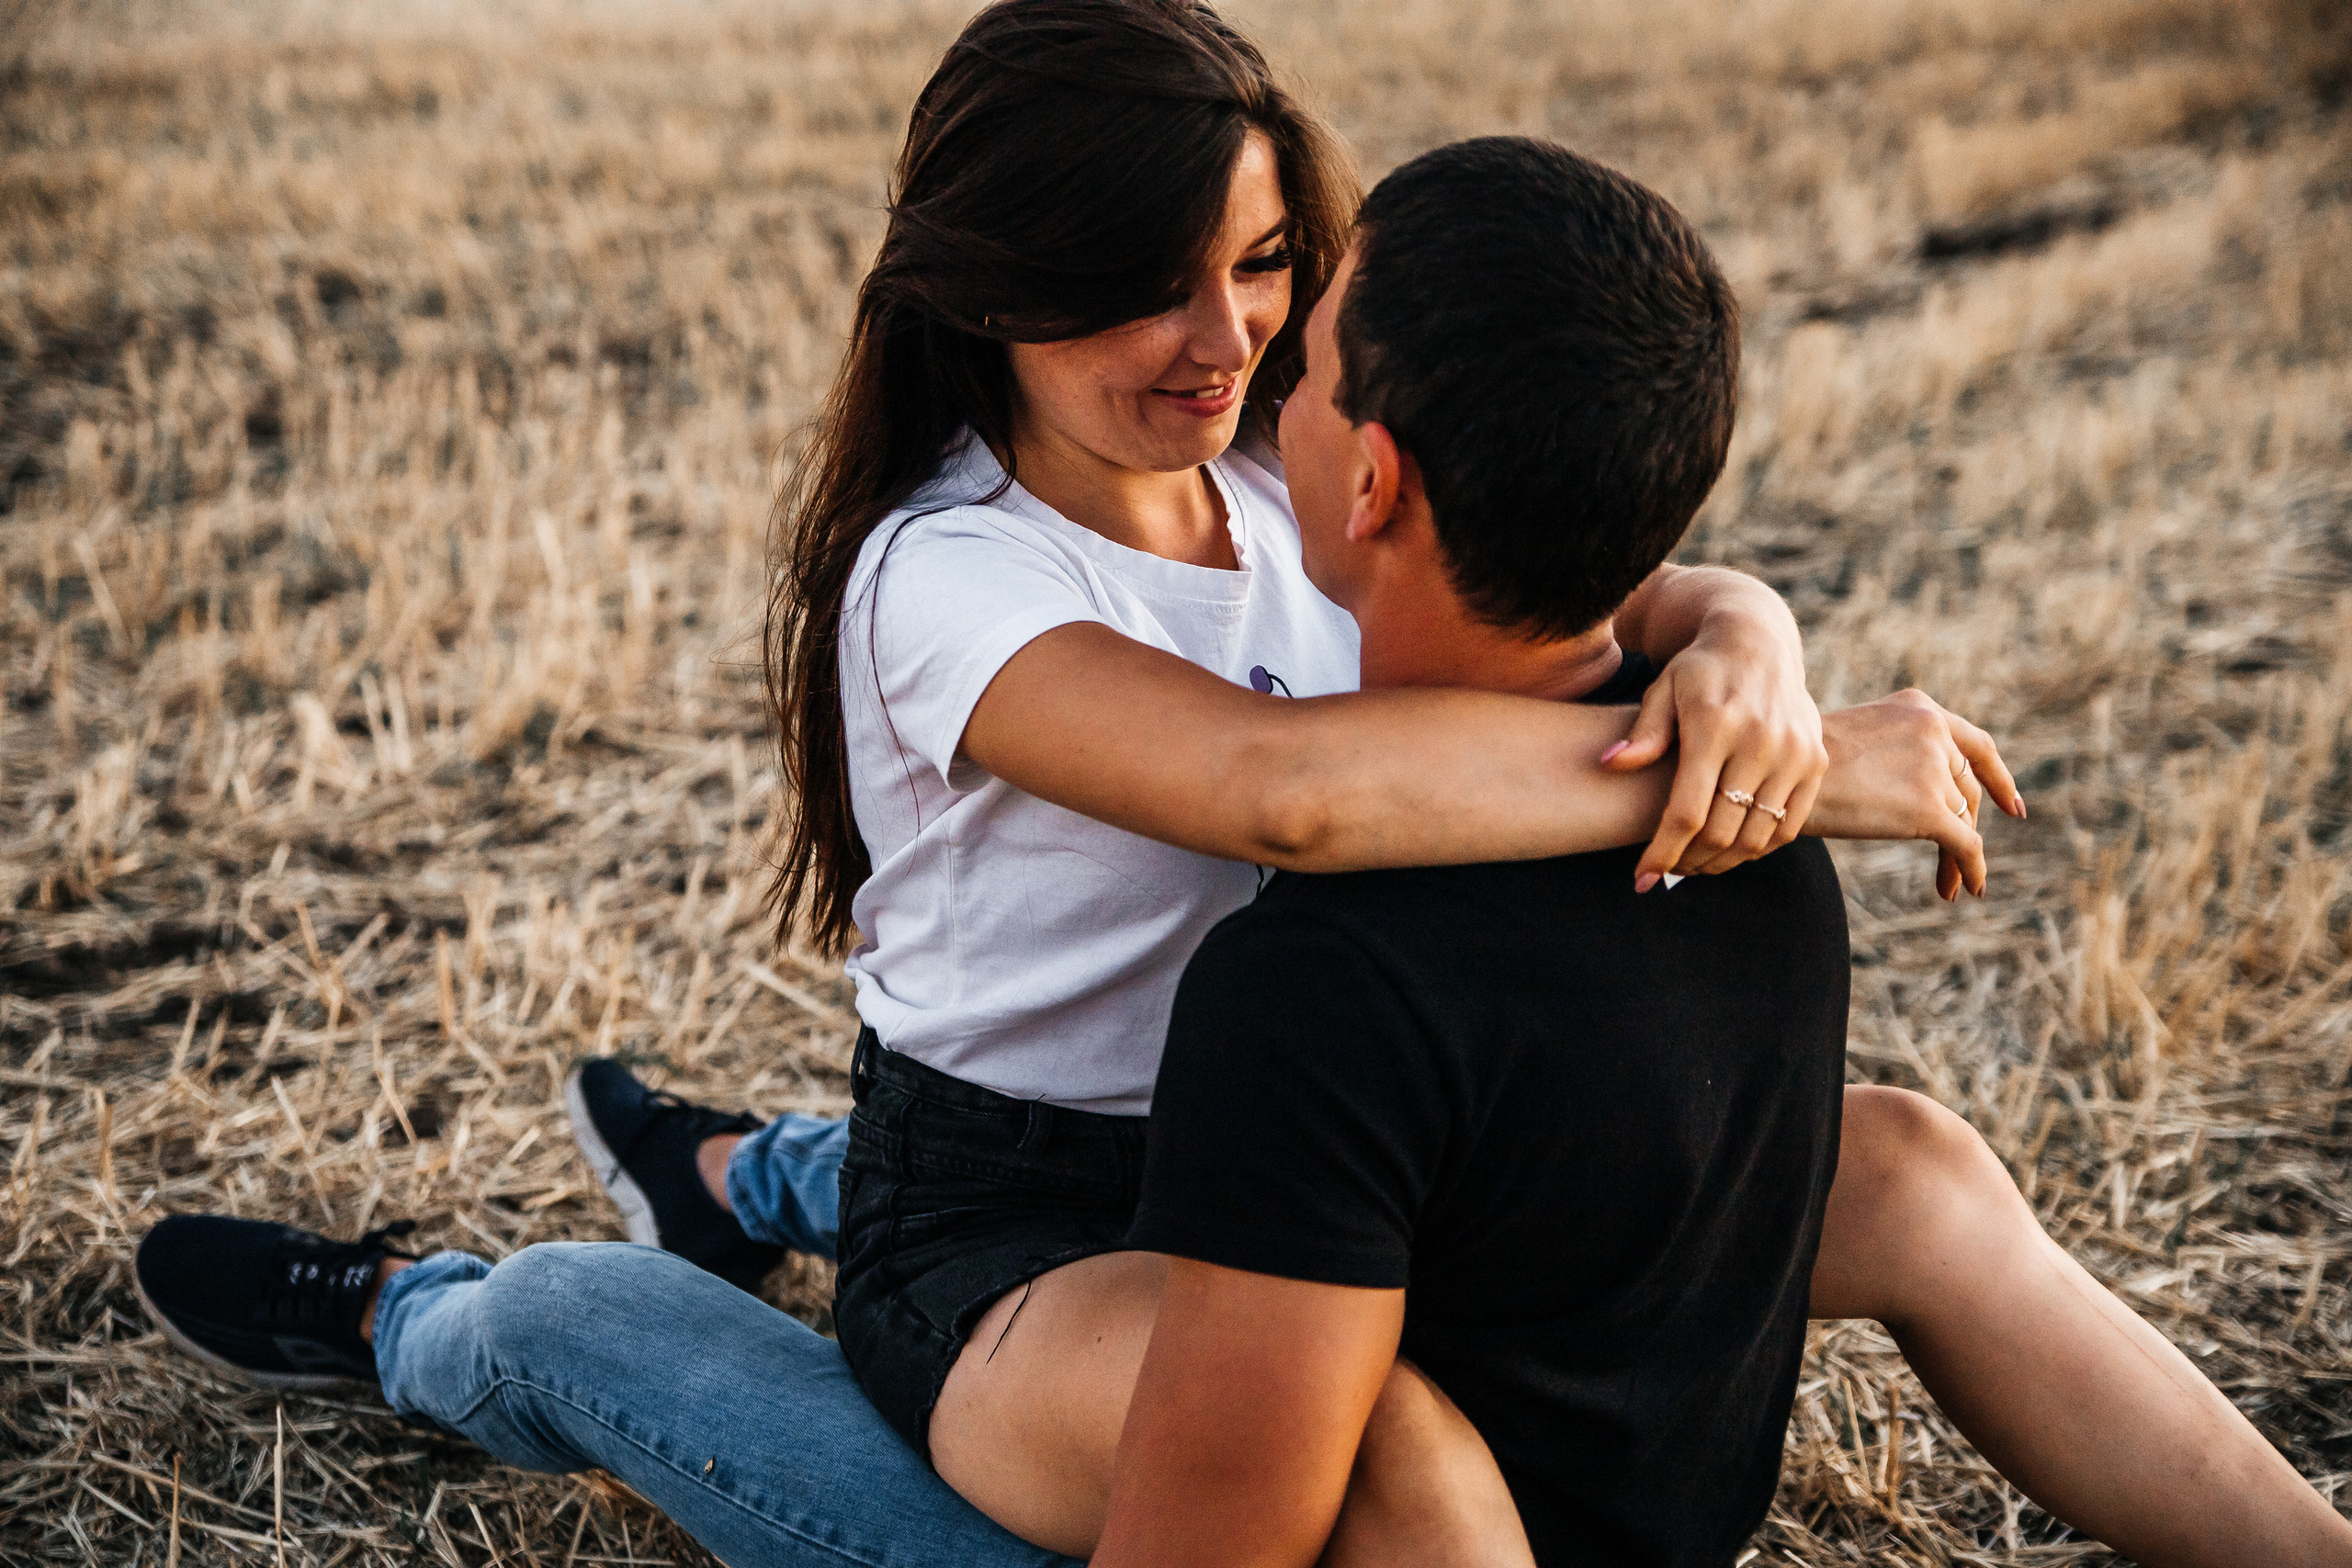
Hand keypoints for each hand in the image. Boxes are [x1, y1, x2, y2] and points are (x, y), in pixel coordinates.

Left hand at [1605, 621, 1827, 887]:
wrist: (1757, 643)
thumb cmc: (1698, 673)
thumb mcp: (1662, 691)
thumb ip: (1642, 733)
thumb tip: (1609, 764)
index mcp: (1714, 726)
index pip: (1687, 811)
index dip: (1662, 852)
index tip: (1641, 878)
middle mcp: (1759, 741)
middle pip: (1721, 831)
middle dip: (1688, 861)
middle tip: (1668, 870)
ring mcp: (1793, 753)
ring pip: (1756, 836)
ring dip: (1722, 862)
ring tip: (1695, 863)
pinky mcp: (1815, 761)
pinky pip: (1788, 825)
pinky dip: (1758, 847)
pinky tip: (1731, 849)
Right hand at [1808, 689, 2025, 899]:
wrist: (1775, 777)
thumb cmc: (1799, 765)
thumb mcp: (1857, 739)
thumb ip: (1898, 752)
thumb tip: (1923, 795)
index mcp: (1919, 709)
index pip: (1975, 745)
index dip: (1998, 779)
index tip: (2012, 808)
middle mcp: (1934, 733)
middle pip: (1965, 789)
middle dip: (1966, 825)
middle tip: (1958, 859)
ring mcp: (1933, 770)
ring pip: (1962, 820)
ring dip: (1957, 855)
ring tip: (1949, 886)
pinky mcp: (1929, 809)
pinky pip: (1966, 846)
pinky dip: (1972, 870)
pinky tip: (1967, 889)